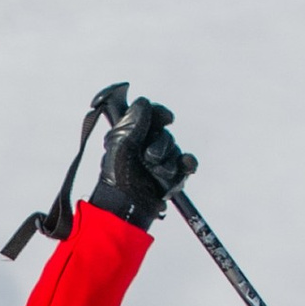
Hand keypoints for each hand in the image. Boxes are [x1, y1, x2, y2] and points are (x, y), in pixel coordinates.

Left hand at [90, 95, 195, 229]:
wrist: (126, 204)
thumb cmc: (116, 175)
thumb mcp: (120, 144)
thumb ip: (132, 121)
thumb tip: (142, 101)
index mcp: (133, 134)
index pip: (152, 115)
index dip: (160, 114)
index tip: (167, 118)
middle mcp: (147, 144)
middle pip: (165, 133)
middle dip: (160, 145)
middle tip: (148, 157)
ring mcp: (161, 160)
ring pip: (175, 149)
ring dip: (166, 161)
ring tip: (153, 173)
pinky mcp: (173, 174)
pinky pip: (188, 163)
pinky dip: (188, 164)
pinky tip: (185, 166)